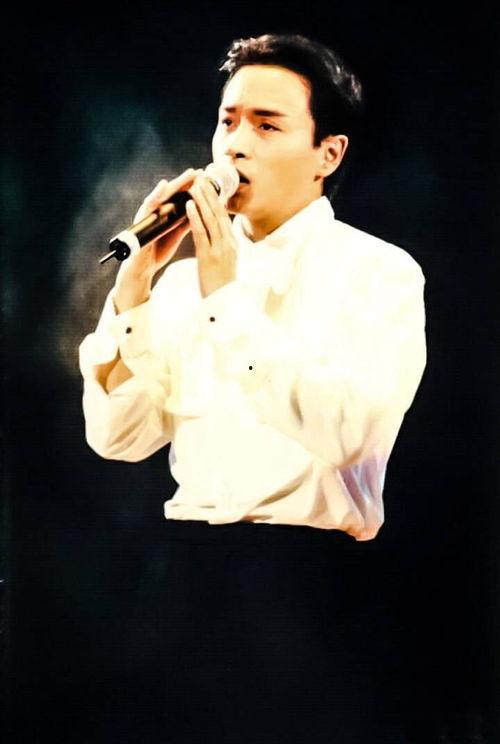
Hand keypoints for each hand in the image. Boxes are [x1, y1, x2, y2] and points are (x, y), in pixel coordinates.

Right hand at [114, 168, 200, 312]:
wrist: (143, 268)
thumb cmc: (158, 250)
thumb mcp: (176, 233)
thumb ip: (185, 222)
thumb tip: (201, 211)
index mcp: (166, 214)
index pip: (180, 197)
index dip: (193, 188)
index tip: (207, 179)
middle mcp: (156, 210)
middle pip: (172, 193)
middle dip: (186, 181)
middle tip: (199, 171)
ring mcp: (148, 213)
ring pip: (162, 194)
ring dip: (175, 183)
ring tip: (188, 174)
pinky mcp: (142, 219)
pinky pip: (149, 205)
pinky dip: (156, 194)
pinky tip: (164, 185)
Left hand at [185, 174, 237, 297]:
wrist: (223, 304)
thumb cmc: (221, 286)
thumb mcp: (226, 263)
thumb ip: (224, 247)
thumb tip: (222, 235)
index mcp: (232, 244)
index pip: (224, 216)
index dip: (217, 199)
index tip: (210, 185)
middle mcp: (229, 243)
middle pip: (219, 213)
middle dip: (211, 194)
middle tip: (203, 176)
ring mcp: (220, 249)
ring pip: (211, 219)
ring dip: (202, 199)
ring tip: (195, 184)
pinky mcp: (209, 257)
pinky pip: (201, 233)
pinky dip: (195, 217)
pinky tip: (188, 205)